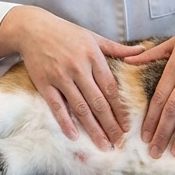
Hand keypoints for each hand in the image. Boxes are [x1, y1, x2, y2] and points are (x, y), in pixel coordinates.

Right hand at [0, 6, 144, 150]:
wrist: (33, 29)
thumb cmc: (65, 33)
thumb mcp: (93, 37)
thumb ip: (117, 48)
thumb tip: (142, 51)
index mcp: (93, 57)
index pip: (111, 89)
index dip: (120, 109)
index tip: (127, 126)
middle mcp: (78, 68)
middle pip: (98, 102)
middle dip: (110, 125)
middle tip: (119, 142)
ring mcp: (60, 77)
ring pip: (80, 108)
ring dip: (93, 129)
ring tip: (103, 145)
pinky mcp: (44, 84)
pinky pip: (57, 107)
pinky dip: (65, 122)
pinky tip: (74, 136)